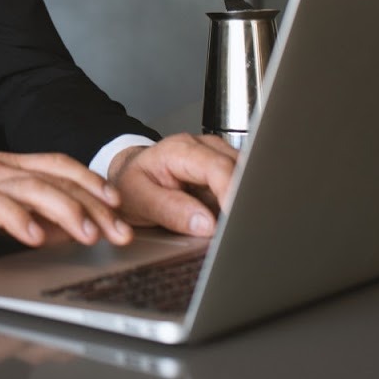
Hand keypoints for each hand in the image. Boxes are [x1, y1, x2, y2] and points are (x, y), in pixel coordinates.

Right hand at [0, 151, 133, 259]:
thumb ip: (22, 212)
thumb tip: (58, 229)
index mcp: (4, 166)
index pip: (59, 165)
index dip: (92, 183)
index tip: (117, 207)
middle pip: (57, 179)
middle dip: (94, 205)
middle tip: (118, 232)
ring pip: (35, 188)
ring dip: (66, 212)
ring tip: (87, 235)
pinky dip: (19, 220)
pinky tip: (34, 238)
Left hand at [106, 134, 238, 236]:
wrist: (130, 175)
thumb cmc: (132, 184)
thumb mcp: (138, 199)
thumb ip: (170, 210)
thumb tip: (206, 224)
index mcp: (180, 149)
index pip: (217, 167)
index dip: (231, 193)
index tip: (234, 220)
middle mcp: (204, 148)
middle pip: (240, 170)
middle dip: (243, 201)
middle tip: (239, 230)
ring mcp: (219, 158)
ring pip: (248, 178)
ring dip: (244, 203)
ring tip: (234, 228)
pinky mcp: (227, 173)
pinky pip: (243, 188)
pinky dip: (241, 205)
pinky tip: (232, 221)